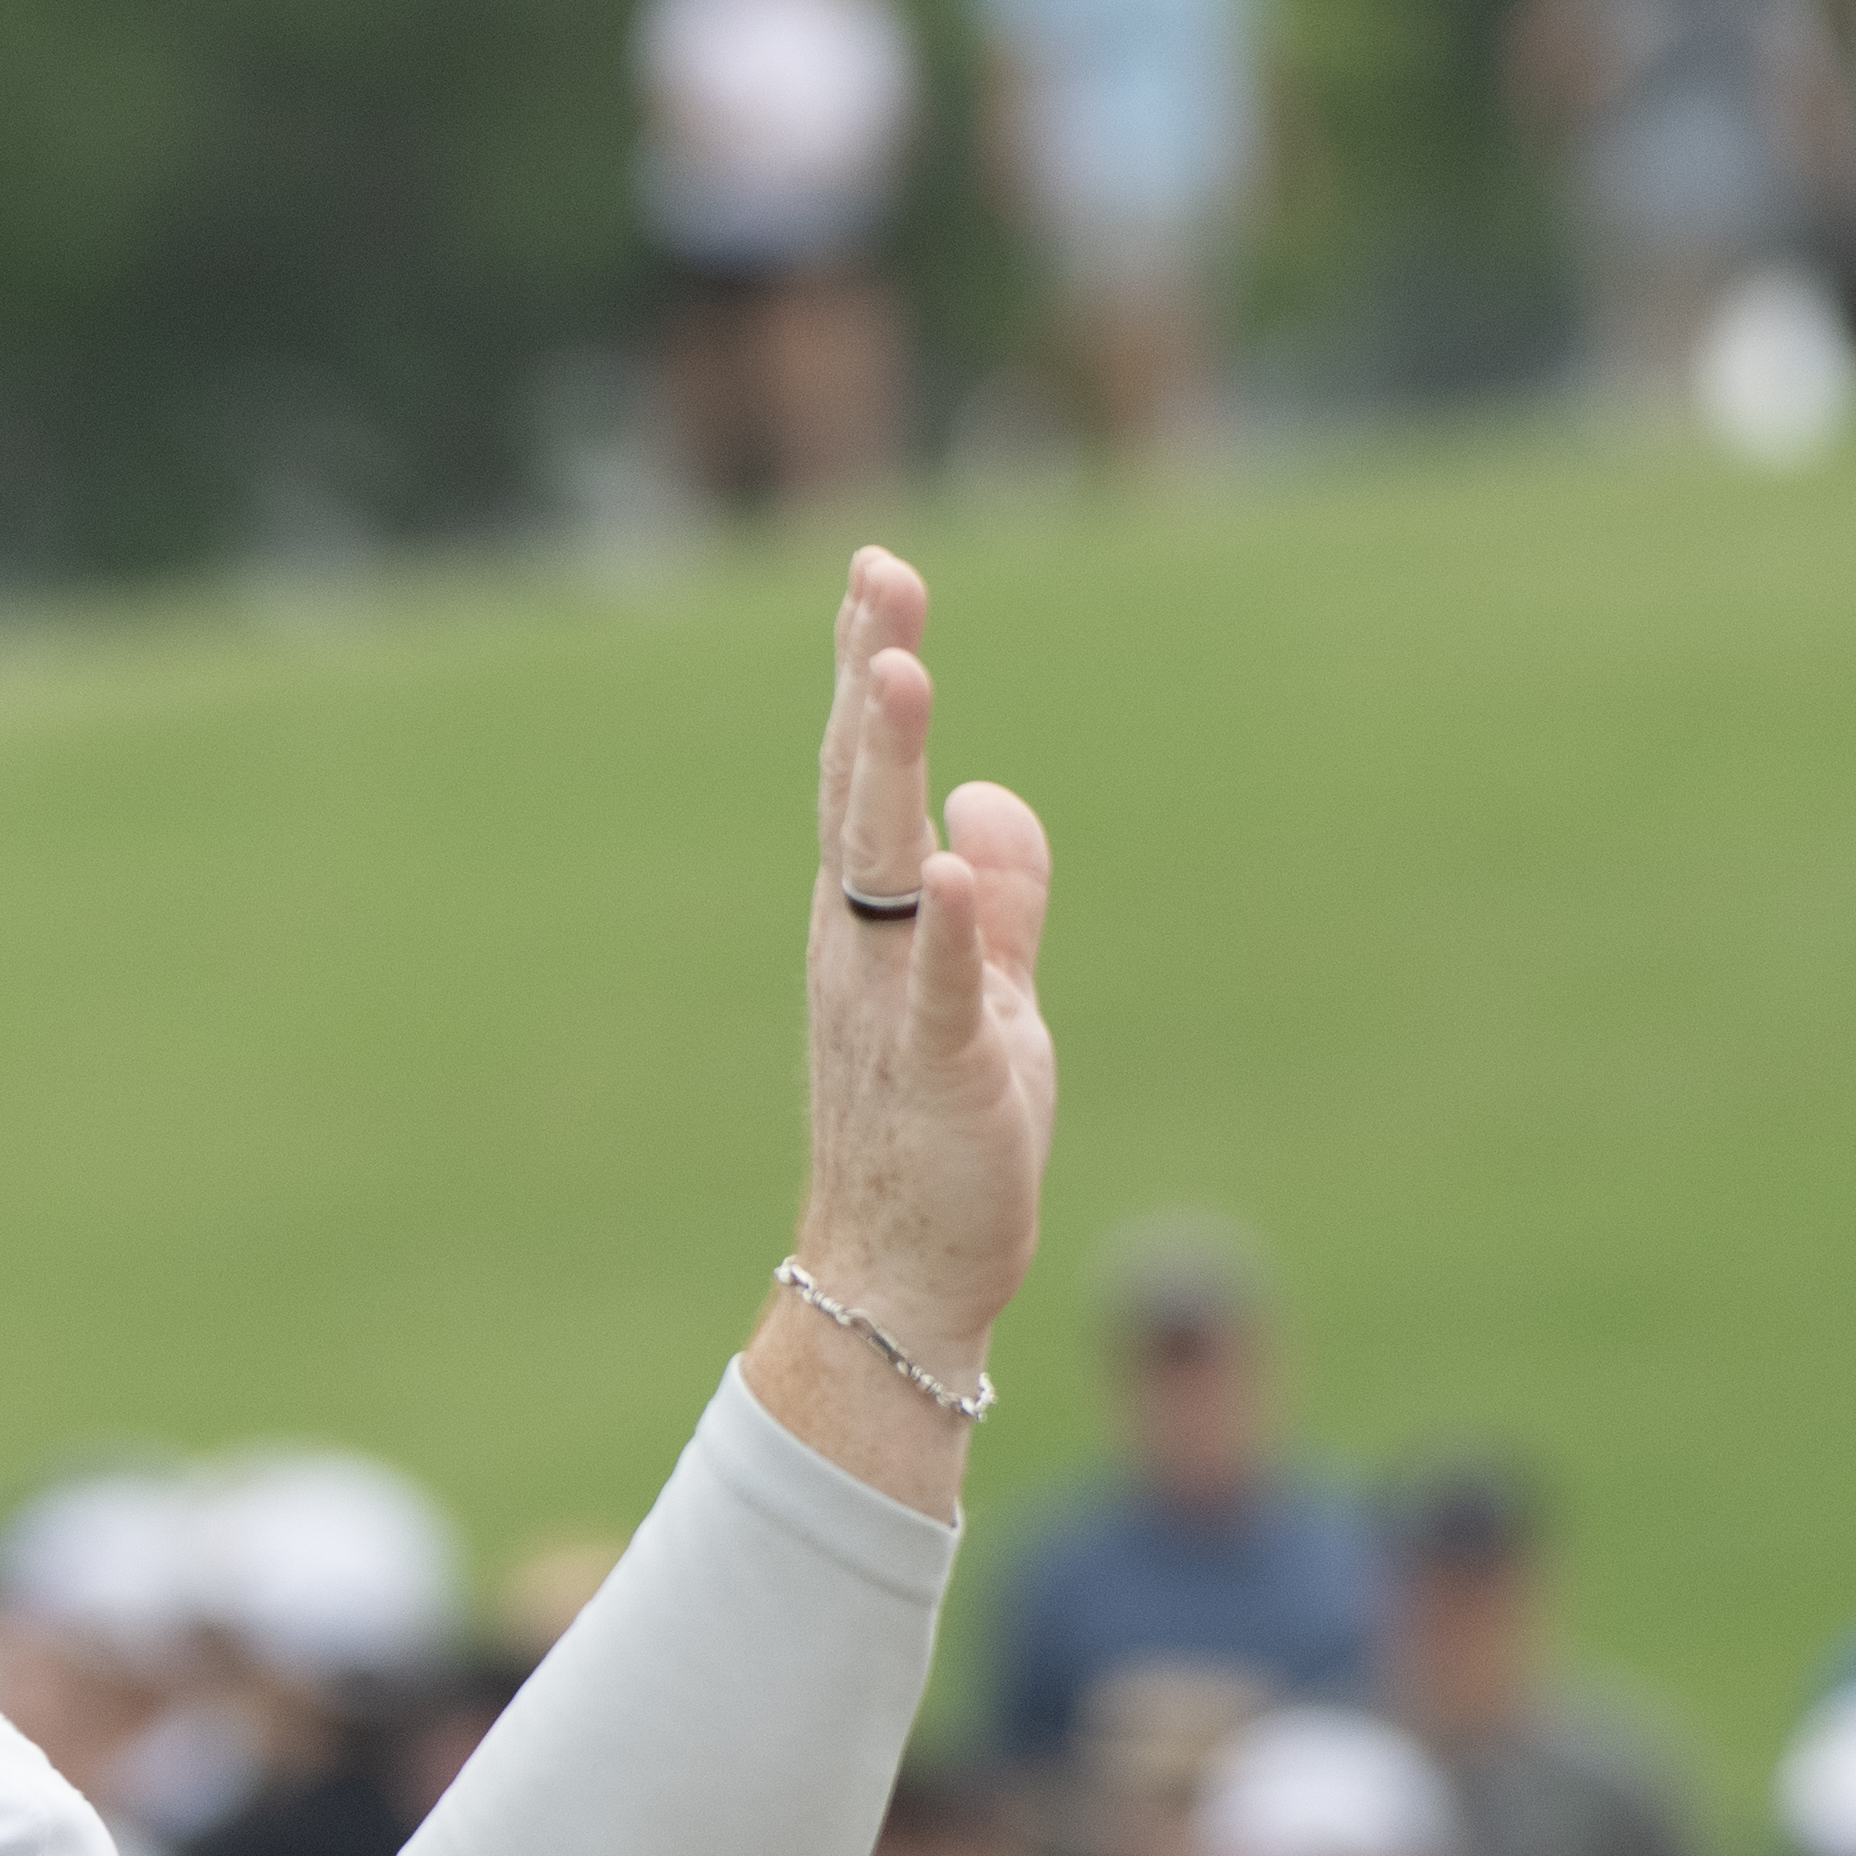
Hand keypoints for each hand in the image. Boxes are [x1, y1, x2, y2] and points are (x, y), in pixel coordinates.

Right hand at [765, 547, 1062, 1511]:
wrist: (902, 1282)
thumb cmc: (942, 1143)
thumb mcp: (991, 997)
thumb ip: (998, 901)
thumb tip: (990, 797)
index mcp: (870, 924)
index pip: (866, 776)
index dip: (871, 671)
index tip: (879, 574)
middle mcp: (857, 949)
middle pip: (857, 792)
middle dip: (867, 679)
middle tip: (877, 577)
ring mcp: (888, 1009)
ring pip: (877, 869)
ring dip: (885, 771)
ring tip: (898, 672)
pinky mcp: (939, 1074)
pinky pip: (937, 990)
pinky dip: (943, 927)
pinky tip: (948, 862)